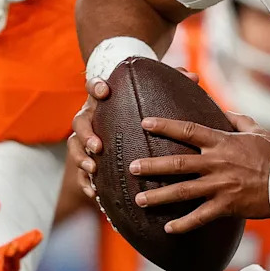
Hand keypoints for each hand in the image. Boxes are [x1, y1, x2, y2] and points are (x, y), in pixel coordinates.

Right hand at [67, 66, 200, 200]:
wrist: (119, 121)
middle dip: (86, 134)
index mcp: (103, 98)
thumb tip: (194, 77)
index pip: (93, 86)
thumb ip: (171, 81)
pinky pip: (79, 171)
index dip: (95, 86)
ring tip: (93, 169)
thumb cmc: (139, 103)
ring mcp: (86, 138)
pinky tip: (94, 193)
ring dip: (81, 158)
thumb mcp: (153, 91)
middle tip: (98, 146)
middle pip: (80, 122)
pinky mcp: (87, 158)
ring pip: (75, 147)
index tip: (104, 91)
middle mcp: (91, 116)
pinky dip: (85, 181)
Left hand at [130, 111, 269, 233]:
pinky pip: (201, 217)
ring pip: (184, 191)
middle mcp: (217, 163)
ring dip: (159, 196)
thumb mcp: (255, 129)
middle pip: (178, 164)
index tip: (145, 123)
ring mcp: (220, 186)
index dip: (165, 126)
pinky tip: (168, 229)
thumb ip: (236, 118)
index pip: (188, 130)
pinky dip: (184, 224)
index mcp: (222, 142)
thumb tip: (222, 109)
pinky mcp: (227, 206)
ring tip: (140, 200)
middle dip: (152, 166)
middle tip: (132, 168)